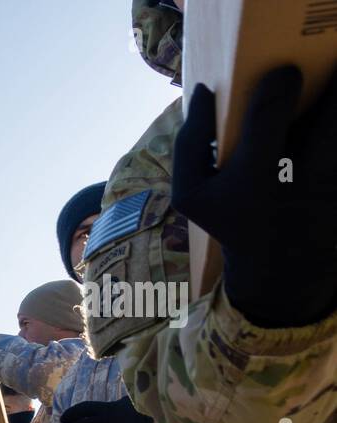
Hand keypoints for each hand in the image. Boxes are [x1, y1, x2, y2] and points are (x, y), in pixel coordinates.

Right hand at [174, 66, 336, 327]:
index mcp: (252, 178)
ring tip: (330, 84)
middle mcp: (300, 180)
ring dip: (335, 105)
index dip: (280, 82)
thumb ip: (190, 143)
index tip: (284, 71)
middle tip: (327, 65)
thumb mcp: (192, 194)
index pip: (268, 115)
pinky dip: (334, 136)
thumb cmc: (230, 220)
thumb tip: (201, 90)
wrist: (279, 268)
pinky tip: (327, 123)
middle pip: (329, 116)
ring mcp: (332, 185)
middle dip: (332, 85)